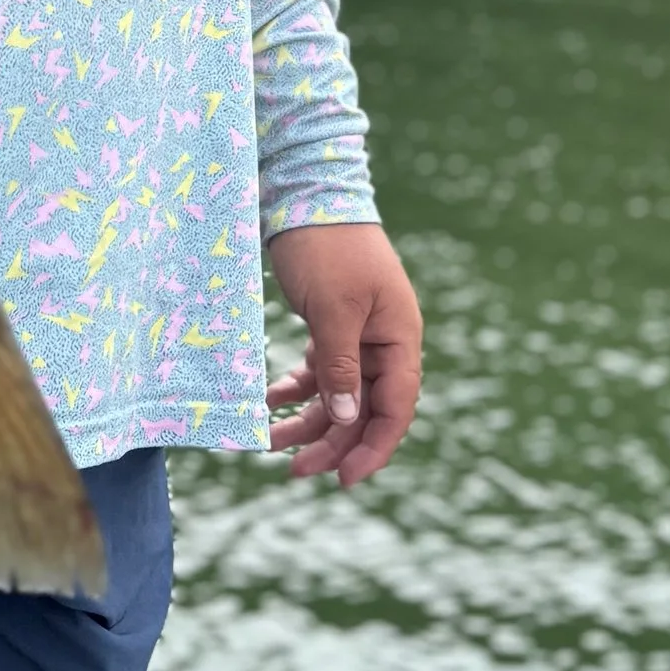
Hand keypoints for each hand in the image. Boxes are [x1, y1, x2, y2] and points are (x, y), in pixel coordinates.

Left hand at [263, 222, 422, 488]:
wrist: (304, 190)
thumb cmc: (326, 246)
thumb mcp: (334, 310)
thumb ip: (341, 367)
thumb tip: (349, 418)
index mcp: (399, 337)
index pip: (395, 408)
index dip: (373, 448)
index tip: (343, 480)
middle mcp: (383, 341)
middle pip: (363, 408)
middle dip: (330, 442)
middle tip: (292, 470)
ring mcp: (357, 333)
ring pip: (337, 393)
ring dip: (308, 419)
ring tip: (270, 441)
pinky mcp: (330, 324)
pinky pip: (319, 370)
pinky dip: (296, 388)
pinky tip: (270, 401)